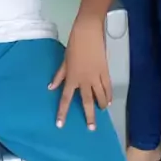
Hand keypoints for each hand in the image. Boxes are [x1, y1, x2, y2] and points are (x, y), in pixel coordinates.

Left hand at [49, 13, 111, 130]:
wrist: (88, 32)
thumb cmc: (74, 44)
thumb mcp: (64, 60)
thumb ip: (59, 75)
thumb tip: (51, 87)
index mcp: (71, 77)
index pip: (66, 98)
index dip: (63, 112)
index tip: (60, 124)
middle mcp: (84, 80)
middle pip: (86, 101)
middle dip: (89, 116)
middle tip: (92, 128)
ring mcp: (96, 76)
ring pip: (100, 95)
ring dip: (100, 105)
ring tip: (101, 112)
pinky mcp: (105, 71)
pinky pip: (108, 87)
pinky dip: (108, 95)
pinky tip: (109, 101)